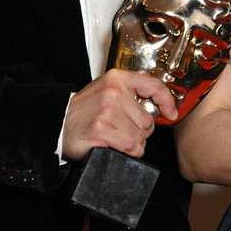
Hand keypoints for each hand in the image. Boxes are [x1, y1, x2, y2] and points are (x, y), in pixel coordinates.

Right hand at [61, 69, 177, 159]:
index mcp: (118, 78)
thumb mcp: (108, 91)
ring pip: (140, 135)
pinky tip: (118, 147)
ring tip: (118, 138)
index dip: (167, 101)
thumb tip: (159, 104)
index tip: (171, 113)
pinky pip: (130, 145)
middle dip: (141, 131)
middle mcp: (113, 91)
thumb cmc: (86, 110)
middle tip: (124, 130)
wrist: (59, 123)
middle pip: (148, 120)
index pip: (154, 86)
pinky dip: (129, 151)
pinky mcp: (100, 128)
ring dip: (134, 143)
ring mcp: (106, 110)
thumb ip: (131, 93)